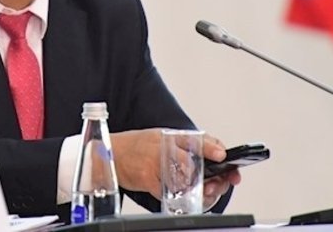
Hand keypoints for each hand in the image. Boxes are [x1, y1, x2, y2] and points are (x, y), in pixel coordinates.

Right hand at [111, 130, 240, 208]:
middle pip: (193, 161)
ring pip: (183, 178)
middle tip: (217, 184)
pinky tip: (181, 196)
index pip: (195, 138)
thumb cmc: (136, 147)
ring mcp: (154, 161)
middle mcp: (163, 146)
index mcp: (169, 135)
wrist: (109, 154)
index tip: (223, 154)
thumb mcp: (160, 138)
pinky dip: (176, 197)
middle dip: (210, 177)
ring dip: (196, 188)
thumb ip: (182, 145)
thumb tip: (210, 153)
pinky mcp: (147, 177)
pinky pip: (168, 191)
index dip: (211, 147)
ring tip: (203, 191)